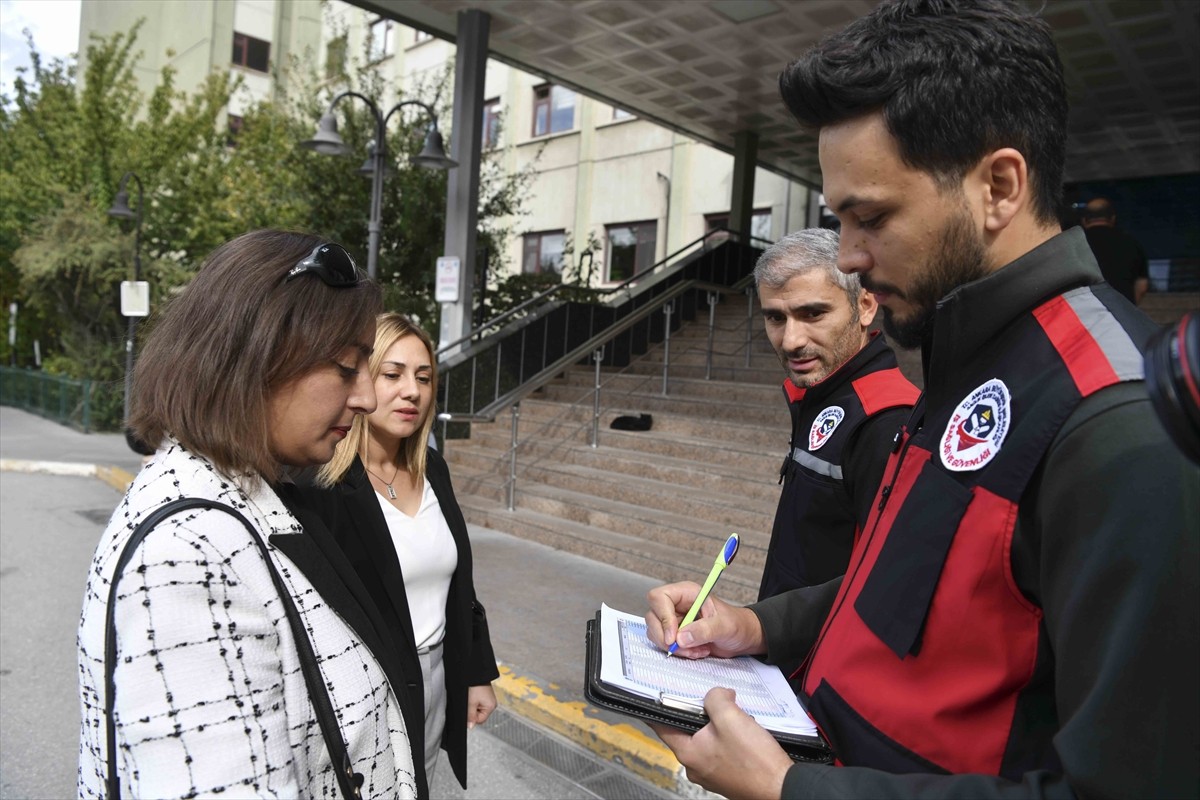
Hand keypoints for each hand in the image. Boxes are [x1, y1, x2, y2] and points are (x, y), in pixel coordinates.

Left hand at [466, 683, 496, 729]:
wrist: (475, 673)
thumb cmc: (475, 685)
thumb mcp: (471, 703)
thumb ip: (470, 716)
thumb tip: (471, 726)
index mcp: (491, 706)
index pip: (480, 720)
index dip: (472, 718)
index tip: (468, 710)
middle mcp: (491, 703)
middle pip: (479, 715)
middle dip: (472, 711)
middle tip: (469, 702)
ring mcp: (488, 699)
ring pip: (477, 709)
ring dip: (472, 705)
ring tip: (470, 697)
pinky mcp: (485, 695)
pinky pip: (478, 703)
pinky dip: (473, 701)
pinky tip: (472, 696)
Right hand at [644, 582, 765, 658]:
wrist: (742, 637)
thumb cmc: (737, 624)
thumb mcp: (725, 626)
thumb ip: (704, 630)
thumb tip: (681, 637)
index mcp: (686, 593)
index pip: (659, 598)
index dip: (662, 617)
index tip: (673, 637)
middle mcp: (676, 604)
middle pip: (653, 617)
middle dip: (666, 638)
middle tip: (685, 648)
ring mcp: (674, 620)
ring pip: (656, 633)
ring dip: (675, 647)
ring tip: (697, 650)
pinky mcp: (675, 634)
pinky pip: (665, 644)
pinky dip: (679, 652)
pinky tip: (696, 652)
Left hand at [651, 688, 792, 799]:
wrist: (782, 787)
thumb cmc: (755, 761)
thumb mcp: (731, 717)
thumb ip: (715, 698)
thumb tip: (716, 695)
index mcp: (688, 753)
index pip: (662, 725)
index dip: (660, 706)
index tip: (657, 693)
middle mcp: (696, 767)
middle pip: (688, 730)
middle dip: (700, 712)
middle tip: (714, 700)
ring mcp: (712, 773)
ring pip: (707, 739)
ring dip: (719, 725)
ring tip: (735, 716)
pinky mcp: (728, 775)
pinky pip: (721, 750)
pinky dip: (729, 738)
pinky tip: (744, 732)